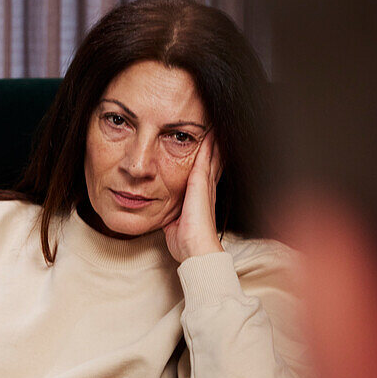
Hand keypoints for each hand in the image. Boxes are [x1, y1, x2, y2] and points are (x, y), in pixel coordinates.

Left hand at [163, 129, 224, 262]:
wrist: (196, 250)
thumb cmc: (187, 243)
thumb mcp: (175, 225)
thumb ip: (170, 216)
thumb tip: (162, 216)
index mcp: (200, 199)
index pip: (203, 175)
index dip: (206, 161)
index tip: (205, 147)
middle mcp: (206, 190)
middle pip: (211, 163)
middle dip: (212, 147)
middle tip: (214, 130)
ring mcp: (205, 187)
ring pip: (210, 158)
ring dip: (212, 143)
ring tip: (213, 127)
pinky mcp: (200, 185)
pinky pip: (204, 160)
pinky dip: (207, 146)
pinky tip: (208, 134)